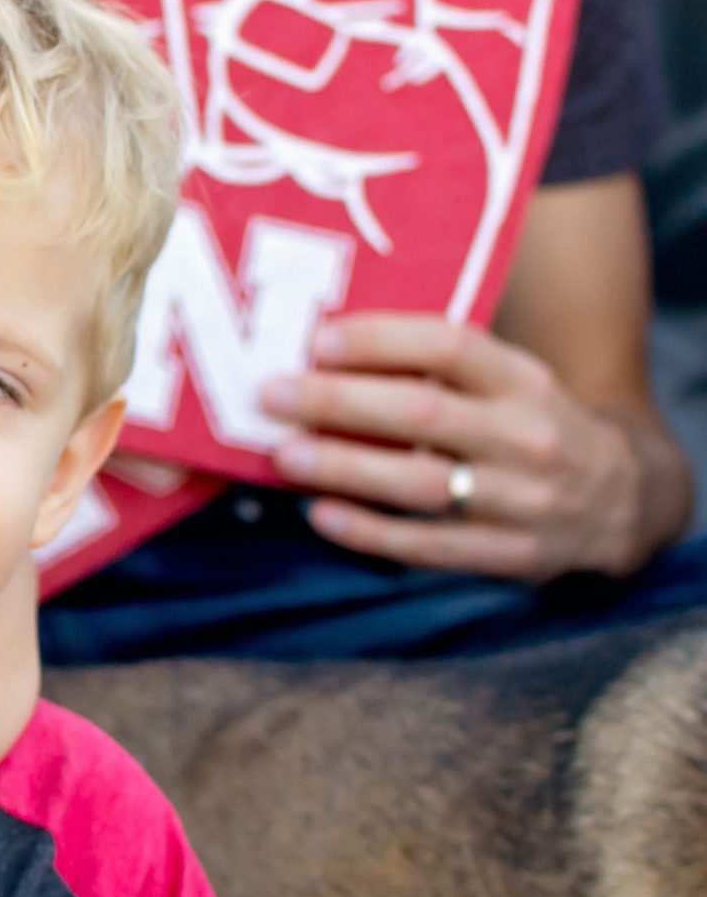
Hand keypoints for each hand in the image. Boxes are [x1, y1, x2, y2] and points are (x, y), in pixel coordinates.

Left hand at [262, 312, 644, 581]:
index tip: (316, 341)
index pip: (452, 346)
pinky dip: (370, 531)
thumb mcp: (513, 385)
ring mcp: (524, 500)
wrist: (625, 505)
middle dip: (338, 402)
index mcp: (525, 381)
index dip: (380, 341)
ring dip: (344, 468)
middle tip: (272, 396)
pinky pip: (430, 546)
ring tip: (283, 455)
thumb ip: (443, 370)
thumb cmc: (531, 430)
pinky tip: (321, 513)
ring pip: (421, 483)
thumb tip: (326, 353)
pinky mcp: (512, 555)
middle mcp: (529, 436)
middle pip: (423, 413)